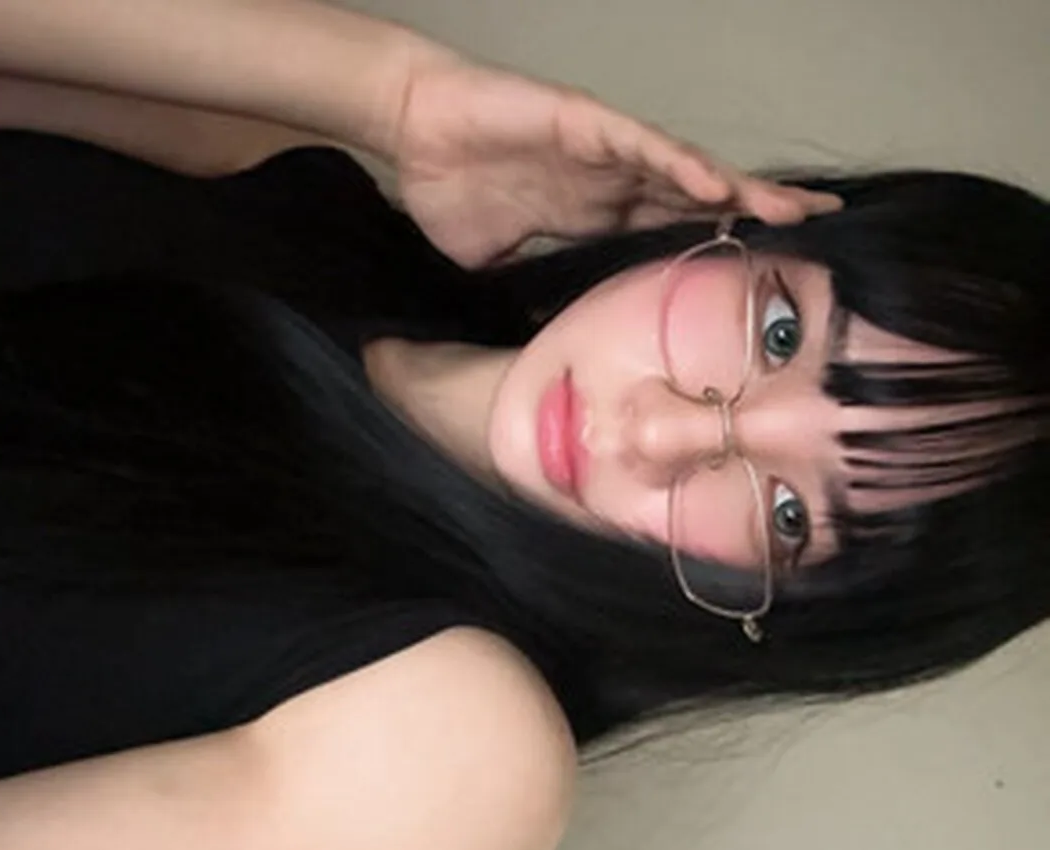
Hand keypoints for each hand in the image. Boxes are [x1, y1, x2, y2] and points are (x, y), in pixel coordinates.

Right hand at [391, 55, 841, 267]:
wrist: (414, 136)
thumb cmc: (453, 193)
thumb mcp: (500, 265)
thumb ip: (531, 291)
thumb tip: (544, 343)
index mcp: (600, 215)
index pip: (675, 231)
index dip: (721, 247)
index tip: (766, 272)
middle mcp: (616, 182)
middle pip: (701, 199)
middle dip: (758, 213)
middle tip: (817, 229)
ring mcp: (605, 151)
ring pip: (686, 170)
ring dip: (738, 190)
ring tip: (793, 209)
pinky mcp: (584, 122)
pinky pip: (640, 143)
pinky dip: (678, 163)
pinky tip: (717, 185)